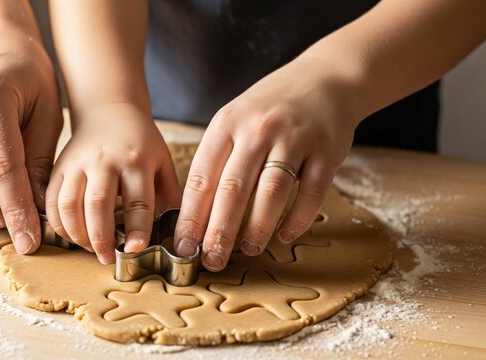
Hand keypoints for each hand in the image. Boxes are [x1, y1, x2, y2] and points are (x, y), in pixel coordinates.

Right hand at [45, 103, 180, 263]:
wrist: (109, 110)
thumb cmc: (140, 142)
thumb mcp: (162, 161)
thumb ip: (169, 194)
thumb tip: (178, 232)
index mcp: (136, 160)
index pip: (138, 201)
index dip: (137, 229)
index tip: (136, 250)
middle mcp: (105, 160)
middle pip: (98, 204)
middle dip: (101, 238)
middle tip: (108, 258)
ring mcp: (78, 162)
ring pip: (70, 205)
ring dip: (78, 235)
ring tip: (90, 249)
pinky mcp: (59, 167)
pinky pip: (51, 201)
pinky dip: (58, 224)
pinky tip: (72, 235)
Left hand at [173, 56, 360, 270]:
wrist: (327, 78)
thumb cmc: (272, 106)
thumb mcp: (236, 118)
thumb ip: (218, 157)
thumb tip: (197, 212)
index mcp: (228, 123)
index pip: (202, 176)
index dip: (191, 215)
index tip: (183, 244)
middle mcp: (259, 129)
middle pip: (233, 189)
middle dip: (219, 231)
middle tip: (212, 259)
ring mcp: (295, 138)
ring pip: (271, 193)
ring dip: (257, 228)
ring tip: (247, 251)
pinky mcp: (327, 151)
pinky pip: (310, 193)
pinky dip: (297, 219)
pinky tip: (284, 236)